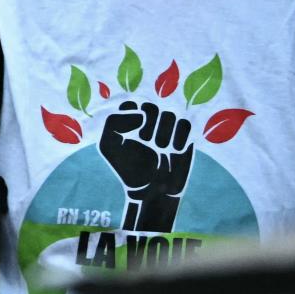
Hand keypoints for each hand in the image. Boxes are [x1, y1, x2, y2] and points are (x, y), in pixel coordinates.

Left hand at [98, 102, 192, 234]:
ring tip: (160, 148)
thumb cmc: (128, 167)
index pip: (130, 104)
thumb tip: (142, 114)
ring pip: (169, 113)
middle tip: (145, 141)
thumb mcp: (109, 146)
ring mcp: (168, 127)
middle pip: (150, 106)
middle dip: (147, 125)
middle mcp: (149, 119)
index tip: (127, 135)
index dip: (129, 118)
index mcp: (129, 118)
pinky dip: (179, 136)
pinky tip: (174, 150)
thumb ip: (114, 123)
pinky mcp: (185, 136)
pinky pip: (185, 124)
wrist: (151, 190)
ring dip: (163, 132)